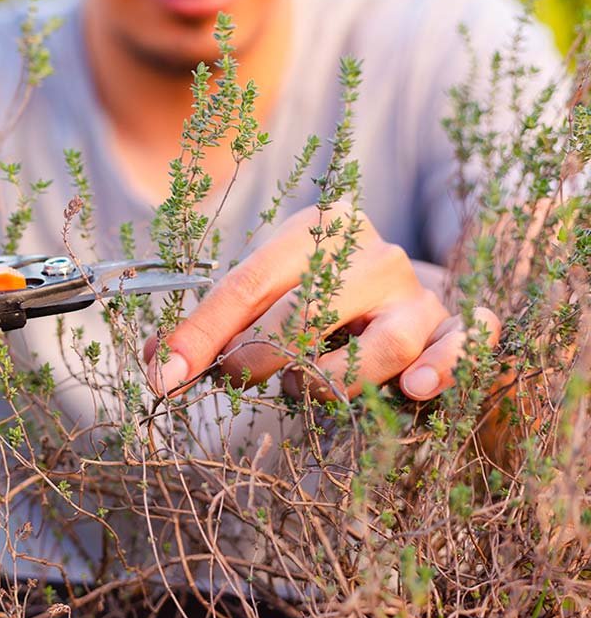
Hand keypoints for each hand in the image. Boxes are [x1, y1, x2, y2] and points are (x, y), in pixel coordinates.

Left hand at [144, 203, 500, 400]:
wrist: (401, 293)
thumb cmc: (317, 298)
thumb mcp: (264, 297)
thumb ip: (213, 327)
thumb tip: (157, 367)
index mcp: (316, 229)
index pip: (248, 283)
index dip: (202, 334)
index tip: (165, 377)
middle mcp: (371, 254)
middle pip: (307, 312)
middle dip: (258, 357)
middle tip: (235, 381)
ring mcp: (418, 292)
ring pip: (380, 347)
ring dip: (331, 382)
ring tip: (306, 388)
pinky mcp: (457, 328)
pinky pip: (460, 348)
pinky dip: (444, 368)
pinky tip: (418, 388)